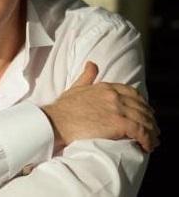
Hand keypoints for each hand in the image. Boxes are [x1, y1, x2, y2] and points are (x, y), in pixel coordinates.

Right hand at [42, 61, 159, 152]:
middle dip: (149, 118)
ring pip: (144, 119)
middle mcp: (113, 96)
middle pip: (141, 106)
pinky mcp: (118, 124)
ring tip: (152, 141)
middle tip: (151, 129)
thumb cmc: (63, 108)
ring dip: (151, 131)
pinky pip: (140, 131)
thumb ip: (87, 76)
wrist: (56, 121)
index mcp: (105, 87)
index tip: (144, 112)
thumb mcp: (76, 87)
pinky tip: (147, 145)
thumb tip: (92, 64)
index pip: (132, 92)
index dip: (141, 103)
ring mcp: (116, 109)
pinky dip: (147, 139)